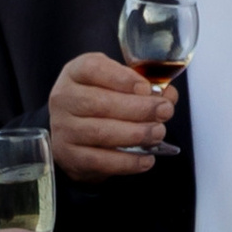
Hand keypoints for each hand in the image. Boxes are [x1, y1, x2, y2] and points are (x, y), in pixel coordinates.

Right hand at [49, 50, 175, 180]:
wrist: (73, 132)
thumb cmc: (99, 101)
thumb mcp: (117, 84)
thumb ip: (143, 86)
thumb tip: (168, 96)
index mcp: (75, 73)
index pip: (92, 69)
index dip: (121, 78)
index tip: (146, 87)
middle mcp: (64, 98)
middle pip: (99, 102)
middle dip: (138, 108)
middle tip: (164, 111)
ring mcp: (63, 128)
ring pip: (100, 132)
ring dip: (135, 134)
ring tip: (158, 133)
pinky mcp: (69, 156)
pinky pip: (99, 160)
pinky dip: (127, 161)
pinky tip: (147, 158)